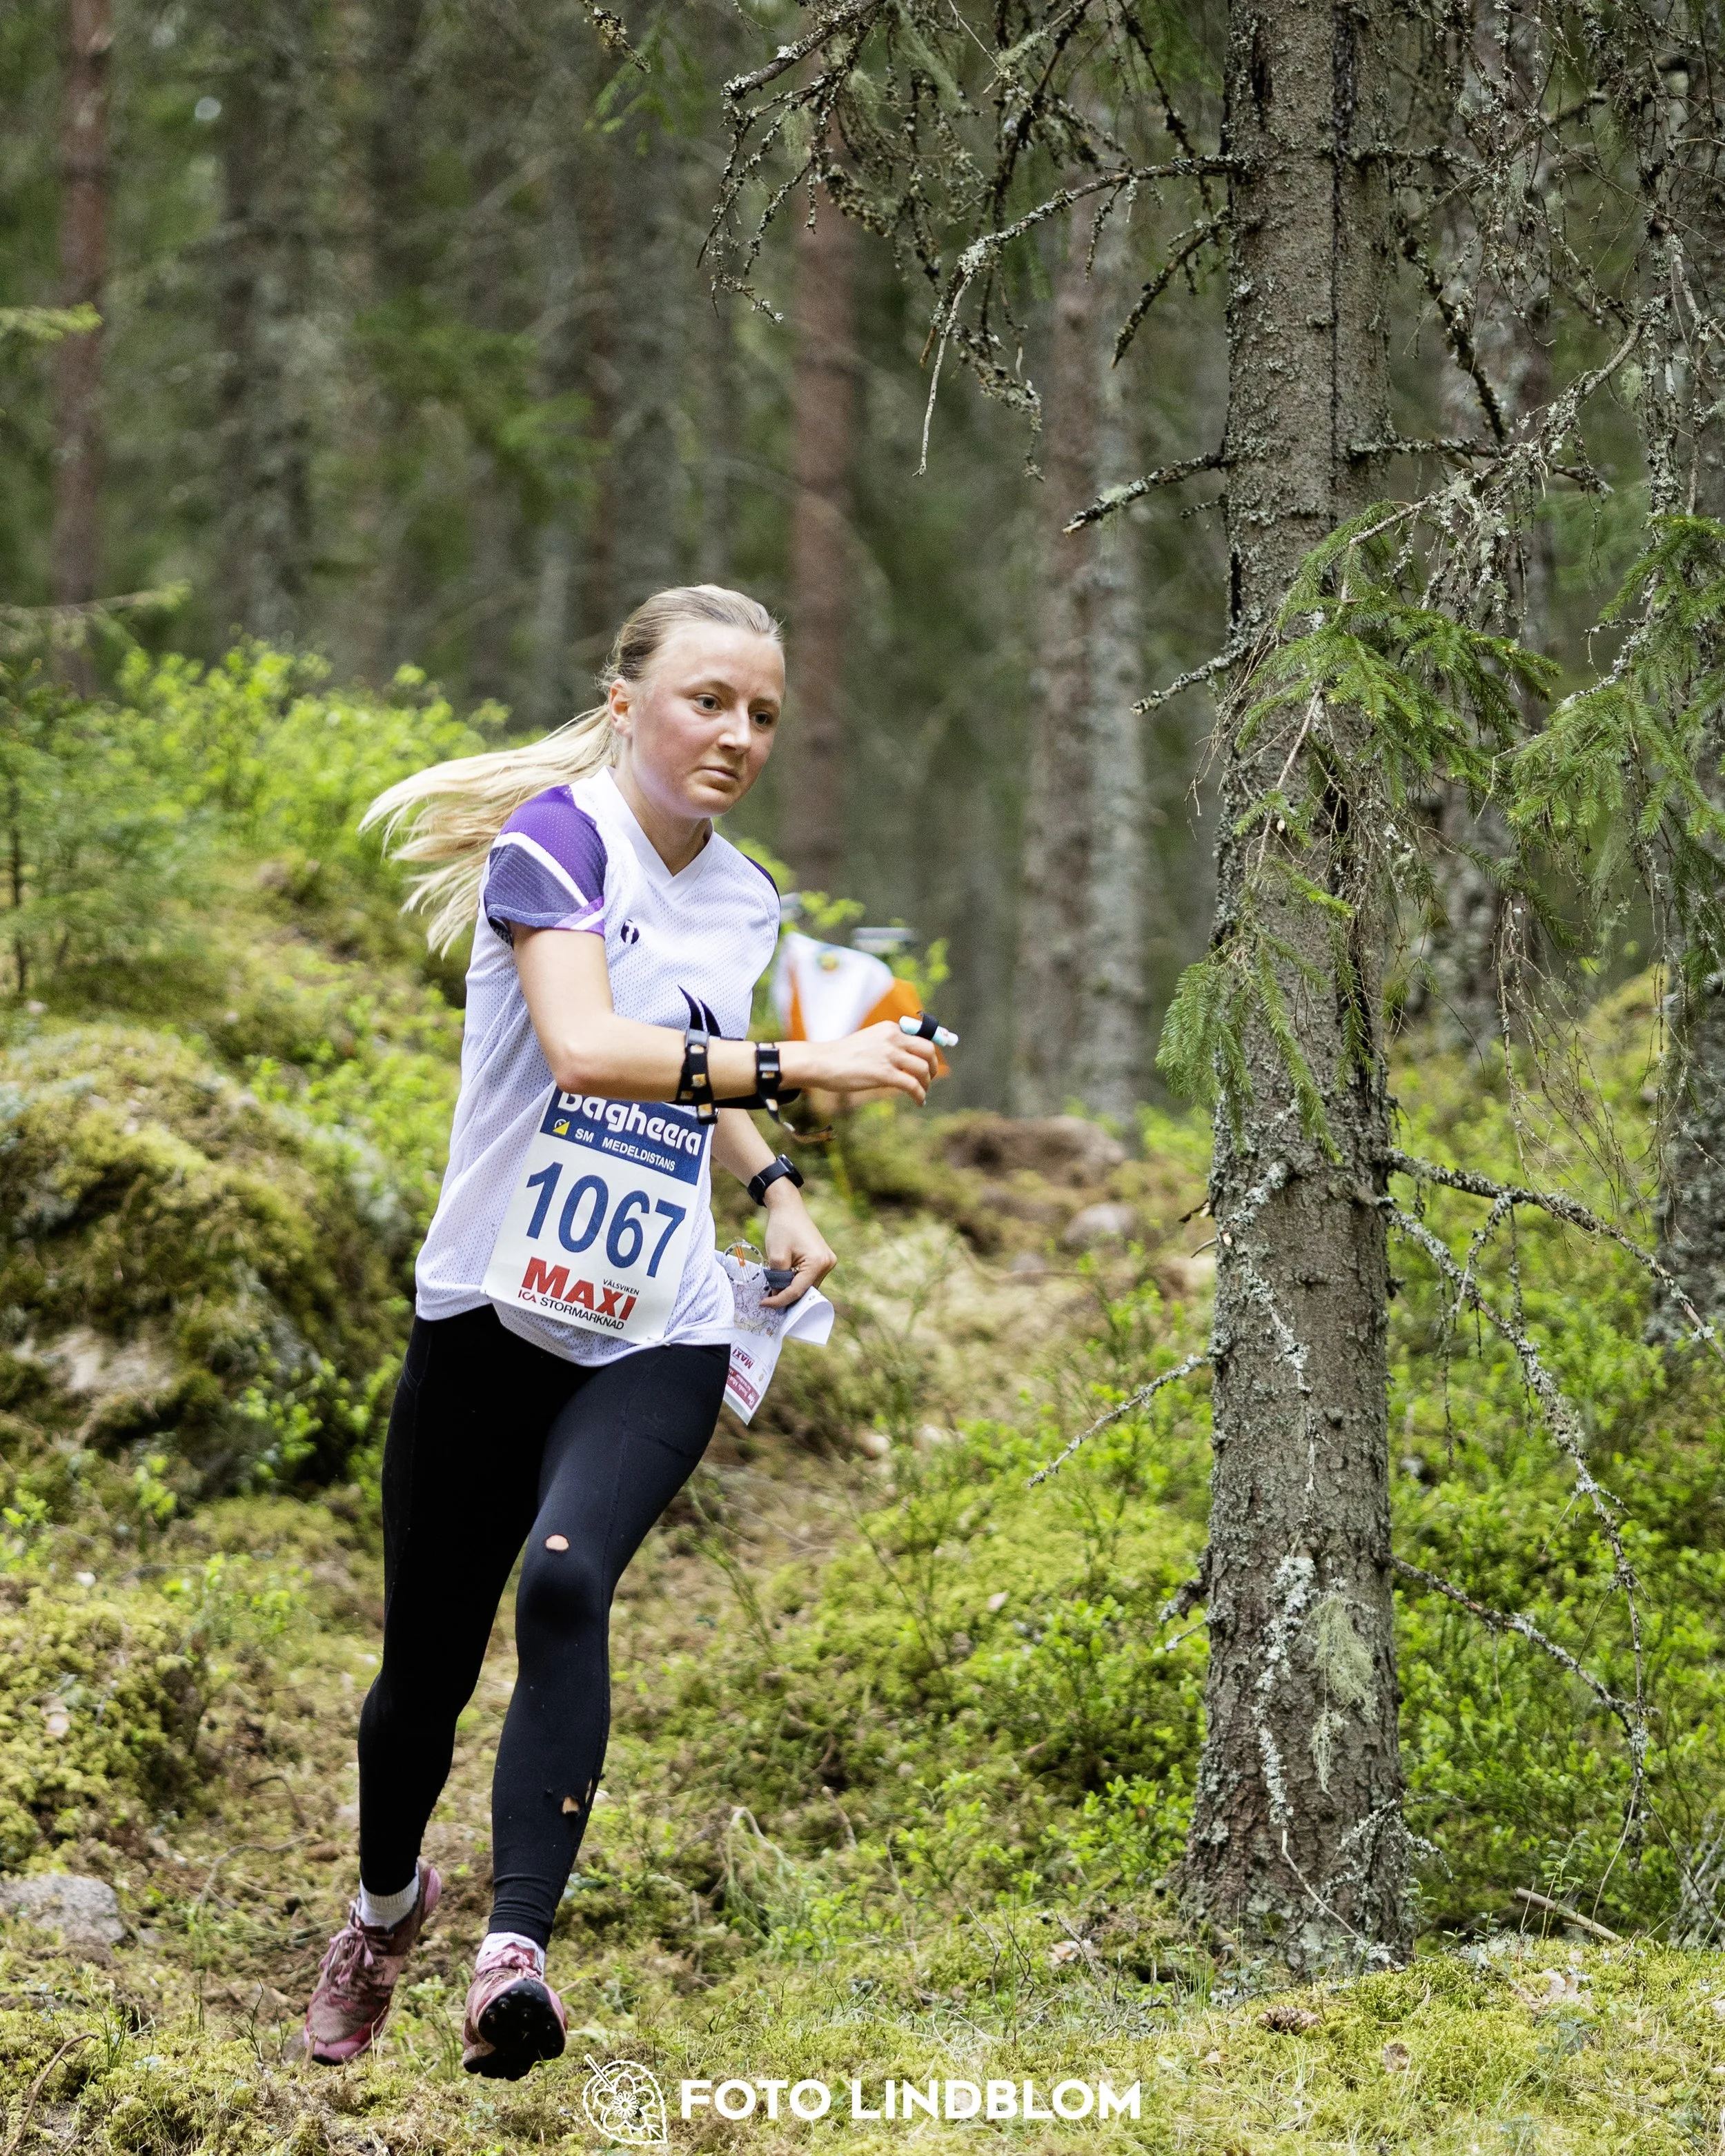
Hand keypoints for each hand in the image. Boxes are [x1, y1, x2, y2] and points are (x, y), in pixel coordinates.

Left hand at [761, 1186, 835, 1307]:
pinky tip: (783, 1280)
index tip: (764, 1304)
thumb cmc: (782, 1228)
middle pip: (805, 1290)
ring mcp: (827, 1262)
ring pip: (807, 1286)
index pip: (798, 1290)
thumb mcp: (776, 1255)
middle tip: (768, 1301)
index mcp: (818, 1262)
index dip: (780, 1300)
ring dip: (791, 1289)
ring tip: (773, 1289)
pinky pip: (808, 1278)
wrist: (789, 1208)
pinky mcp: (823, 1260)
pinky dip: (795, 1281)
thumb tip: (777, 1297)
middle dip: (786, 1296)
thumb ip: (777, 1279)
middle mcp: (827, 1264)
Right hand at [786, 1021, 938, 1103]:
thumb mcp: (869, 1041)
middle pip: (928, 1051)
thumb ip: (888, 1046)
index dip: (931, 1052)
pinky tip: (918, 1102)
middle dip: (933, 1066)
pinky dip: (920, 1095)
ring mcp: (889, 1055)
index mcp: (890, 1028)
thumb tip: (907, 1061)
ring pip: (923, 1069)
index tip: (932, 1063)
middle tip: (929, 1078)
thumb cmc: (842, 1055)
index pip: (922, 1037)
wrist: (822, 1062)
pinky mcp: (885, 1074)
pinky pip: (913, 1085)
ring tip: (922, 1092)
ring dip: (926, 1083)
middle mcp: (893, 1038)